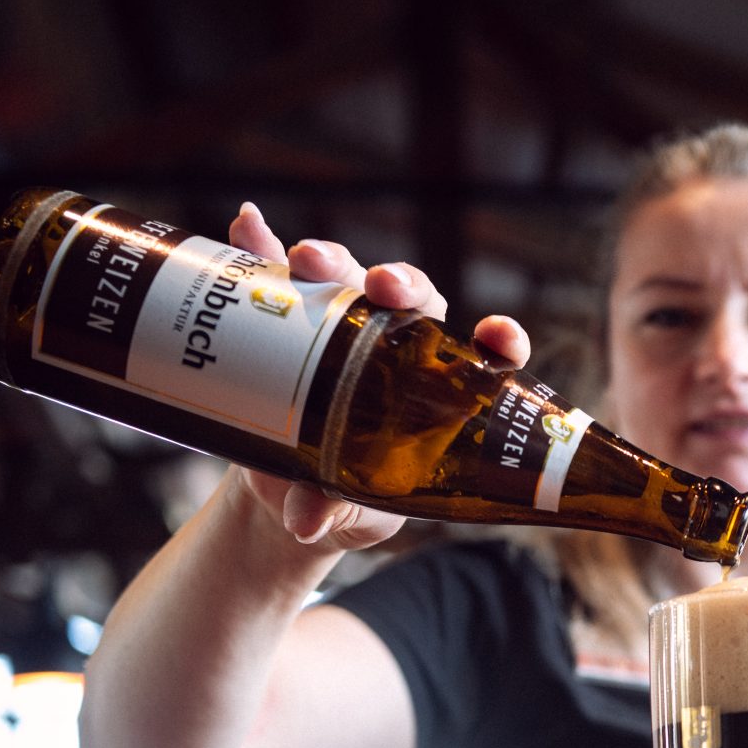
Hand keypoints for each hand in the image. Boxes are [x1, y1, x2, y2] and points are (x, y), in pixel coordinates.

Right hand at [225, 203, 531, 550]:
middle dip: (399, 282)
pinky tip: (248, 222)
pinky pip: (274, 275)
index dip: (498, 339)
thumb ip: (334, 509)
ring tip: (307, 260)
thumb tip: (304, 524)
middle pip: (410, 299)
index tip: (499, 336)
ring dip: (330, 259)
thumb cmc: (343, 501)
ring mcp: (338, 328)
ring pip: (346, 277)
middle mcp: (393, 346)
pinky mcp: (283, 322)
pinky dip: (262, 244)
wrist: (285, 498)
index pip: (479, 353)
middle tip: (379, 286)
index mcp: (434, 389)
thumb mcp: (346, 511)